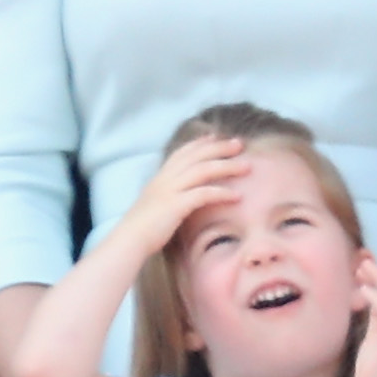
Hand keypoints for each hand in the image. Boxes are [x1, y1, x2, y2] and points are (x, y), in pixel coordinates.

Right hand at [123, 132, 251, 248]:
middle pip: (197, 156)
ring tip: (247, 167)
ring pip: (203, 170)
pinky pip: (204, 194)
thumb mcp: (155, 204)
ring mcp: (170, 190)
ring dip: (227, 167)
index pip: (183, 152)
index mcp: (160, 177)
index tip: (217, 137)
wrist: (129, 240)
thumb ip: (168, 195)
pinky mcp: (176, 205)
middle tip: (240, 144)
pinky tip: (237, 197)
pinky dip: (222, 193)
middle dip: (220, 148)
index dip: (201, 143)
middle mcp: (165, 178)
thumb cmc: (142, 228)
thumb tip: (182, 196)